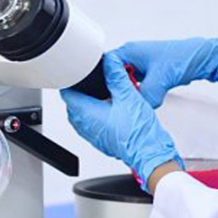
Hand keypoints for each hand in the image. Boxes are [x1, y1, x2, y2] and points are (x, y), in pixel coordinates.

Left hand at [60, 52, 180, 189]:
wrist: (150, 154)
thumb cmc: (139, 133)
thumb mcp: (129, 96)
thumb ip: (116, 76)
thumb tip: (110, 63)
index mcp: (86, 113)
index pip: (67, 93)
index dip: (71, 80)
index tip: (77, 73)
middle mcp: (85, 126)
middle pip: (73, 103)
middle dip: (81, 91)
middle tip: (93, 81)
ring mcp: (91, 135)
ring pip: (82, 114)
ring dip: (89, 103)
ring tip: (104, 94)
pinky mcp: (100, 140)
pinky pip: (91, 124)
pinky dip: (96, 114)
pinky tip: (110, 109)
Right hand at [115, 36, 217, 107]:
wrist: (201, 59)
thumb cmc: (182, 58)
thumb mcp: (160, 80)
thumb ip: (146, 96)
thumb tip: (139, 108)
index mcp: (129, 51)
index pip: (105, 66)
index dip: (104, 81)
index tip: (108, 94)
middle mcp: (132, 56)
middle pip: (115, 76)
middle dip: (119, 88)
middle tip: (122, 99)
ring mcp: (140, 64)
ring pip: (127, 82)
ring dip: (132, 91)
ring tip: (136, 99)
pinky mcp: (148, 72)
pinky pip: (137, 84)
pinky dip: (140, 92)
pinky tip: (146, 97)